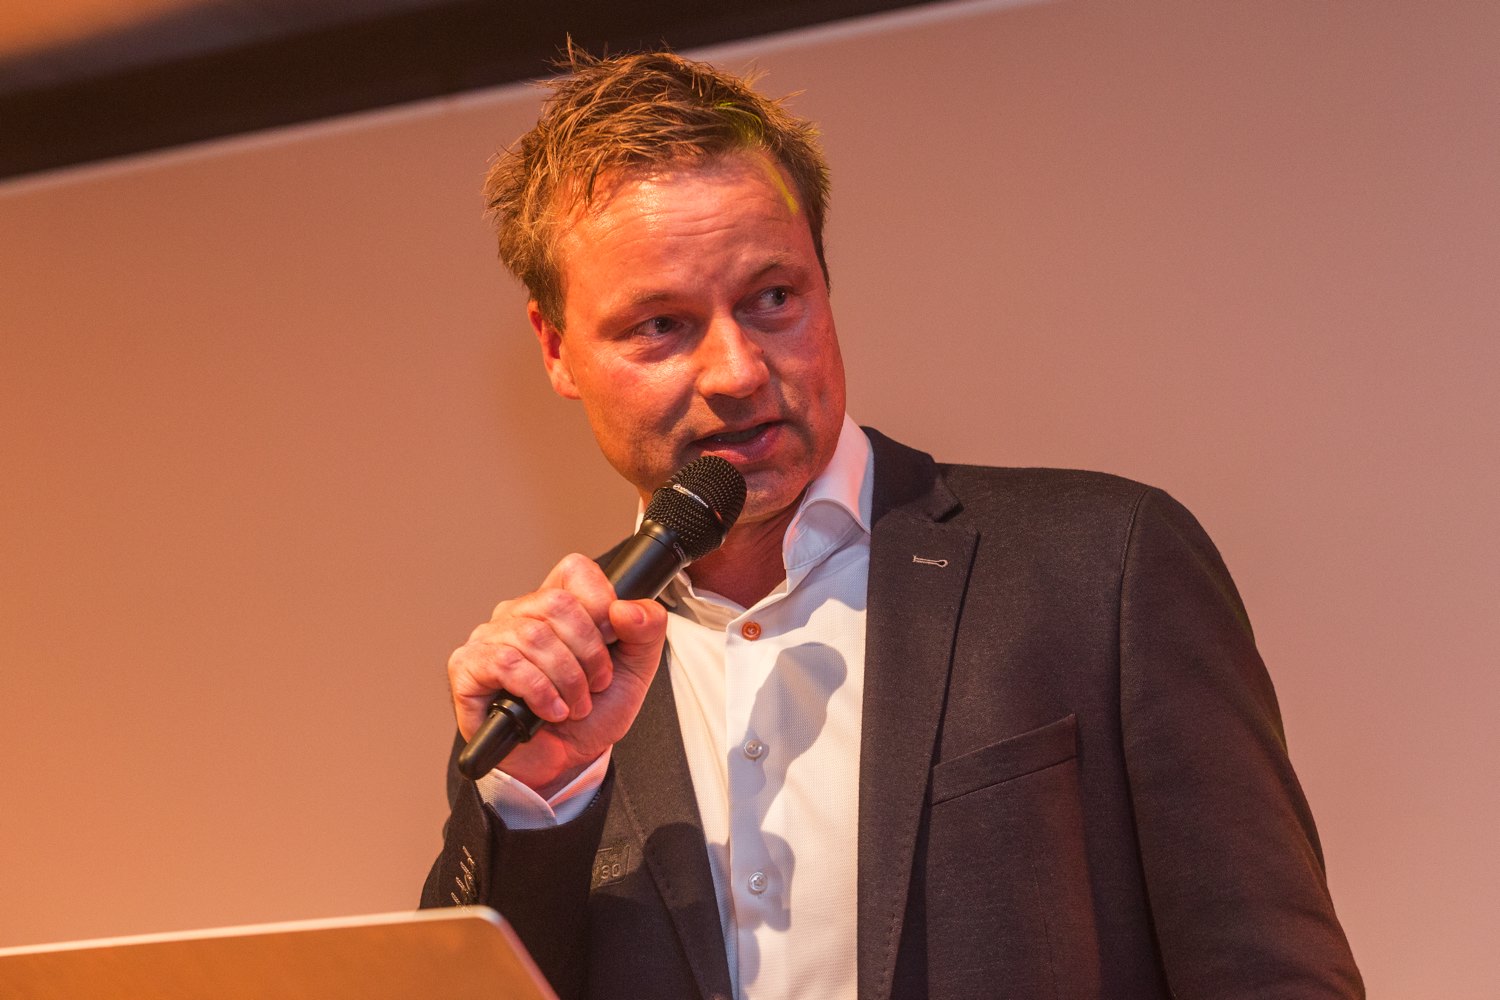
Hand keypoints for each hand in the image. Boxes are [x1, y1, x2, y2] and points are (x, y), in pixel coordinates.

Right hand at [446, 553, 666, 796]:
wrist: (565, 763)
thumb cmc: (591, 714)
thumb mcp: (635, 671)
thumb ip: (646, 630)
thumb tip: (626, 608)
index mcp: (555, 604)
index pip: (574, 570)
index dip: (600, 602)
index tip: (611, 640)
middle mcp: (518, 614)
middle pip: (556, 605)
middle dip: (588, 653)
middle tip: (595, 684)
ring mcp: (489, 638)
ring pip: (533, 636)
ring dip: (566, 679)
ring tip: (574, 705)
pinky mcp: (467, 668)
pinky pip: (505, 663)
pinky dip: (538, 691)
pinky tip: (549, 711)